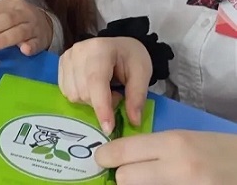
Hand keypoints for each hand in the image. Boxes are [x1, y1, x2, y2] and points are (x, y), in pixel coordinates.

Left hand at [0, 0, 52, 55]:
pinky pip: (36, 43)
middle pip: (5, 20)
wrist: (45, 24)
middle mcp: (22, 11)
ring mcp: (33, 25)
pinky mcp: (41, 39)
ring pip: (19, 31)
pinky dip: (30, 46)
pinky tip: (24, 51)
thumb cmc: (15, 20)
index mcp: (9, 3)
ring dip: (3, 39)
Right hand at [58, 37, 150, 134]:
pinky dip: (80, 97)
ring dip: (90, 101)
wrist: (118, 46)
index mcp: (100, 49)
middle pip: (83, 91)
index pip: (96, 81)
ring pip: (73, 95)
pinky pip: (66, 92)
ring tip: (104, 90)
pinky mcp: (60, 64)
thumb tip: (133, 122)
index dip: (101, 107)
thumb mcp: (142, 74)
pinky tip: (91, 88)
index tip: (108, 128)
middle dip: (101, 103)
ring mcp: (67, 57)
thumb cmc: (131, 58)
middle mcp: (78, 51)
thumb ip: (137, 97)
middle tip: (117, 96)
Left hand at [96, 131, 236, 184]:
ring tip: (149, 179)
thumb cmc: (217, 150)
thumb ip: (154, 147)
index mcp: (173, 144)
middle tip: (126, 174)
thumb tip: (121, 155)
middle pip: (125, 178)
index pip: (123, 151)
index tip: (102, 159)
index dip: (106, 156)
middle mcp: (177, 168)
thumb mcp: (184, 140)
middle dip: (123, 177)